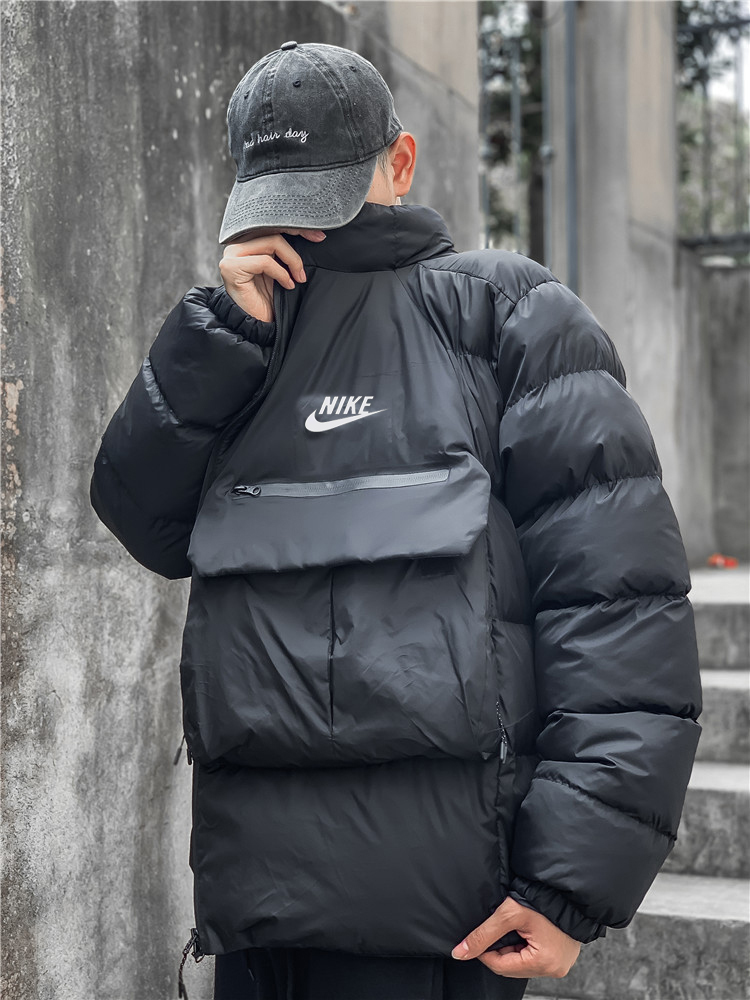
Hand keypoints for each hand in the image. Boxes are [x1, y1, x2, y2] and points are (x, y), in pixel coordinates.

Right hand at [218, 228, 326, 322]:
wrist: (257, 325)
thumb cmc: (269, 299)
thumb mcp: (282, 269)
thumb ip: (286, 251)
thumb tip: (311, 233)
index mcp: (247, 240)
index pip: (273, 224)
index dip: (297, 227)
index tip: (318, 236)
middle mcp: (237, 244)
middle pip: (273, 230)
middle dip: (298, 243)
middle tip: (311, 258)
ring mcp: (232, 254)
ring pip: (272, 242)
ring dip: (292, 260)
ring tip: (298, 278)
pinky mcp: (231, 267)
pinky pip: (265, 261)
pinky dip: (281, 273)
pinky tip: (287, 285)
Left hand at [451, 896, 580, 978]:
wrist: (565, 888)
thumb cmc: (542, 898)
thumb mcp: (509, 913)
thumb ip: (483, 934)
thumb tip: (460, 952)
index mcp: (543, 962)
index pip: (500, 967)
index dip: (485, 951)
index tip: (479, 937)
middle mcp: (553, 968)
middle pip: (511, 967)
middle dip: (500, 949)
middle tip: (501, 926)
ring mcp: (559, 963)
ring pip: (521, 963)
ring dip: (512, 947)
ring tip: (515, 926)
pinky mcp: (560, 956)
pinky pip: (533, 957)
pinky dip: (523, 946)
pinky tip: (524, 930)